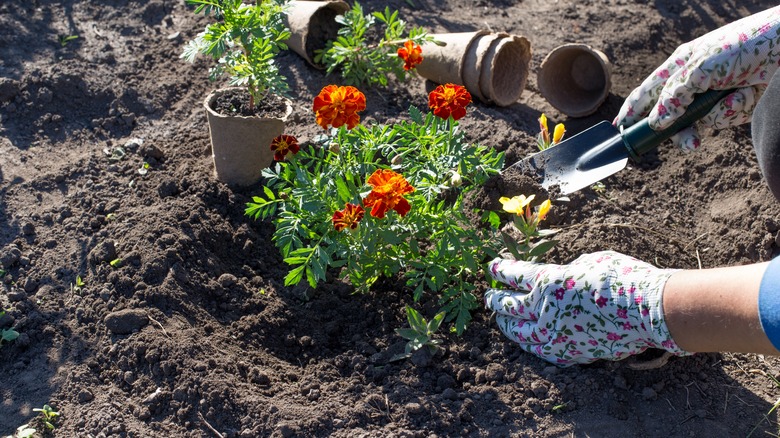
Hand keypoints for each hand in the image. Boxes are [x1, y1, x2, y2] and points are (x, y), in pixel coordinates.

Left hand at [484, 251, 689, 365]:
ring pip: (519, 332)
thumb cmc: (623, 278)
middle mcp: (545, 310)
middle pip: (508, 306)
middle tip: (489, 296)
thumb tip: (560, 278)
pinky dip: (530, 343)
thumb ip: (566, 270)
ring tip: (500, 319)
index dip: (500, 271)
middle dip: (495, 299)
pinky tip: (527, 340)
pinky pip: (541, 349)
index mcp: (548, 282)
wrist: (650, 311)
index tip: (492, 268)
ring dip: (506, 324)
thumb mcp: (589, 261)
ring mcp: (555, 335)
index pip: (514, 276)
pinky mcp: (569, 353)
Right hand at [614, 6, 779, 151]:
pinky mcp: (732, 105)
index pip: (646, 92)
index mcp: (678, 66)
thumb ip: (674, 96)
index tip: (619, 130)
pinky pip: (722, 119)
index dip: (631, 111)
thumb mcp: (701, 69)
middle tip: (688, 143)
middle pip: (669, 117)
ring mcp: (711, 95)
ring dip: (711, 120)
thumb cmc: (743, 46)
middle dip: (677, 132)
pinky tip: (748, 93)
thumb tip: (656, 122)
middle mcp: (692, 82)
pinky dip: (734, 110)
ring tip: (725, 113)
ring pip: (696, 123)